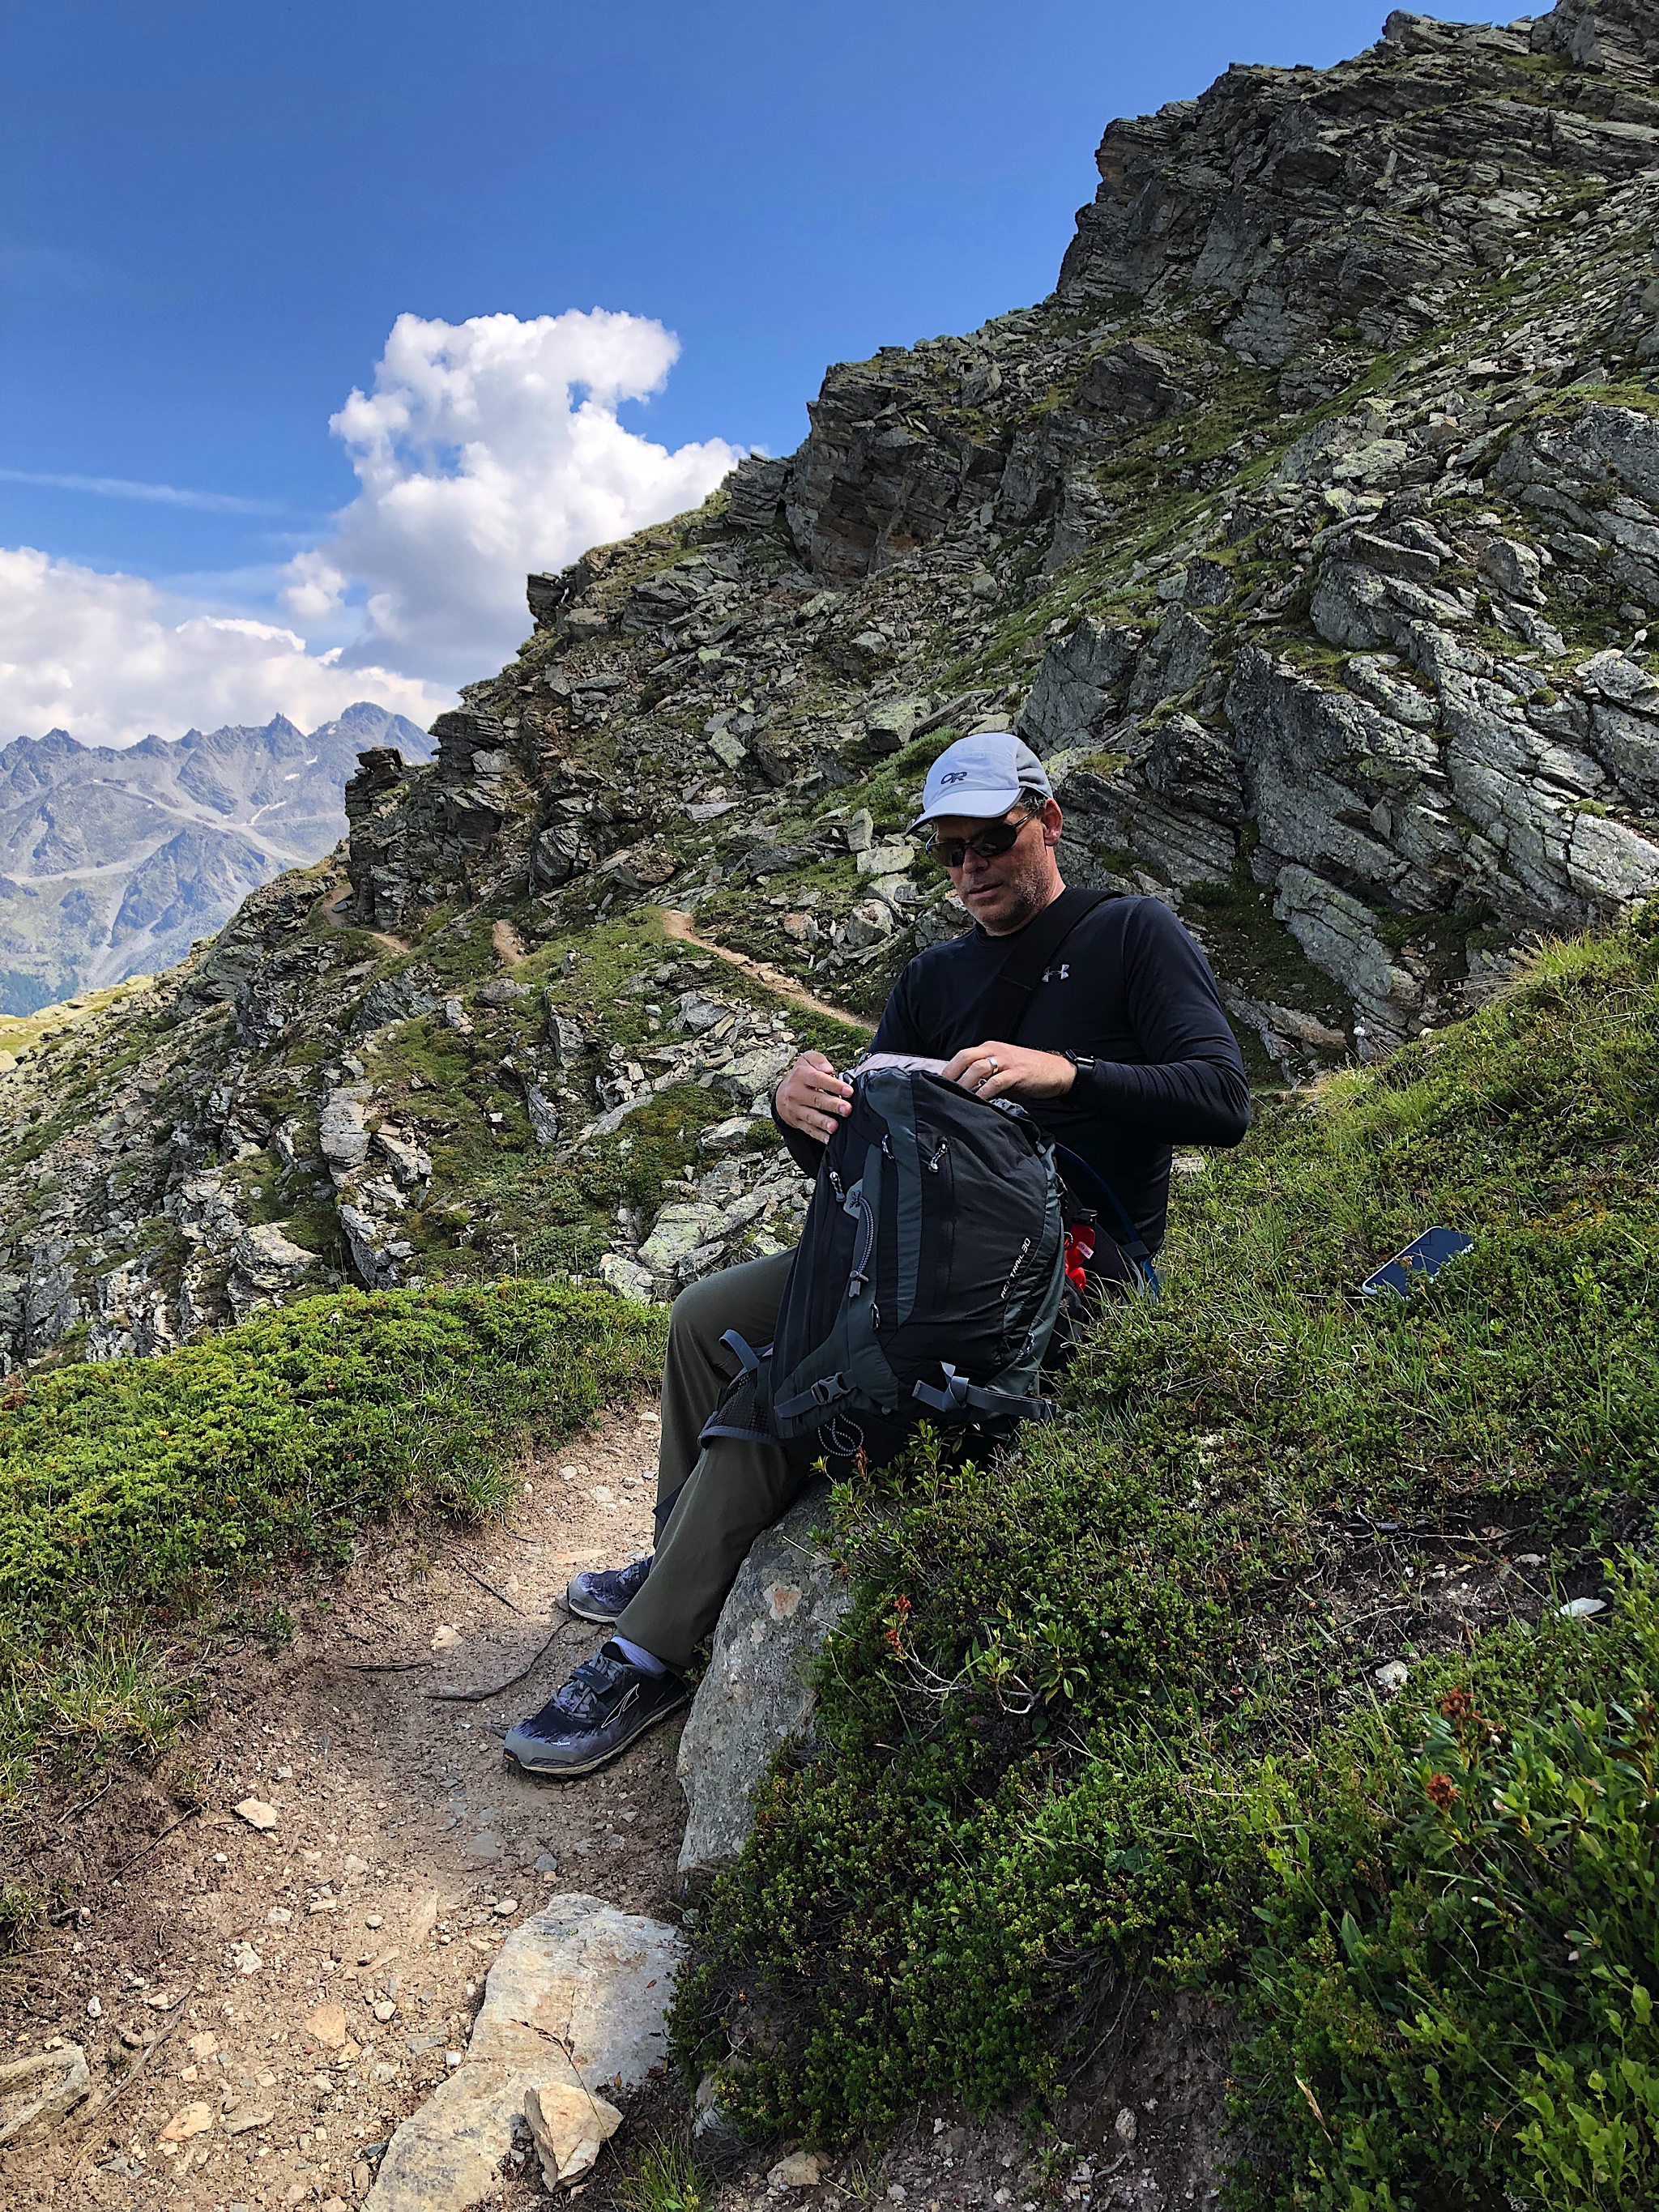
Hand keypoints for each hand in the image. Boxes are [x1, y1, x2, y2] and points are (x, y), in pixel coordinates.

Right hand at [774, 1051, 853, 1141]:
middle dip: (832, 1105)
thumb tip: (828, 1069)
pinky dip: (819, 1135)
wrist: (781, 1094)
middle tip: (847, 1109)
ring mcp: (796, 1109)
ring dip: (823, 1122)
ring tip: (834, 1126)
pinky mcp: (797, 1122)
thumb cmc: (800, 1076)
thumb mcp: (806, 1060)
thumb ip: (818, 1060)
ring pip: (811, 1116)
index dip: (834, 1085)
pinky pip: (808, 1129)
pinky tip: (829, 1139)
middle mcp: (797, 1093)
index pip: (818, 1079)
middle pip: (816, 1099)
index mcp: (802, 1076)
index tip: (848, 1091)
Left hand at [940, 1041, 1076, 1103]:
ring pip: (977, 1068)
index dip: (949, 1069)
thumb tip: (968, 1092)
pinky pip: (995, 1082)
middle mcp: (996, 1050)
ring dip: (965, 1084)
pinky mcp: (1017, 1074)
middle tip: (942, 1091)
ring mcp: (1006, 1061)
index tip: (939, 1083)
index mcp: (991, 1048)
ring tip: (957, 1097)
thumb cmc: (1030, 1071)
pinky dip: (984, 1093)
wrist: (1058, 1071)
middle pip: (965, 1057)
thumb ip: (986, 1078)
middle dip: (951, 1075)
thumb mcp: (1004, 1070)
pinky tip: (978, 1101)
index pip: (963, 1055)